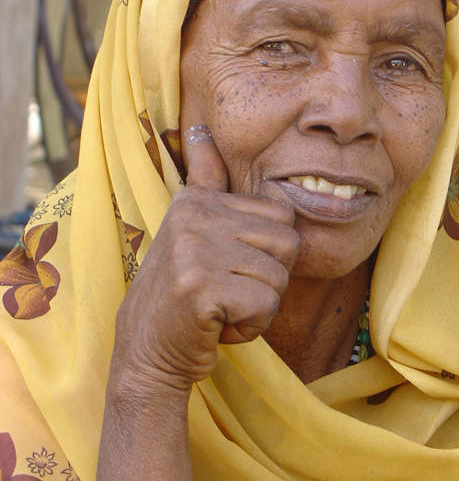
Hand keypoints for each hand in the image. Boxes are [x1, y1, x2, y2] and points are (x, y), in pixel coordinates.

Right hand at [110, 125, 298, 395]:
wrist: (147, 353)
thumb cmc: (183, 294)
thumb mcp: (192, 228)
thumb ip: (206, 179)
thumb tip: (199, 126)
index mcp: (197, 199)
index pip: (281, 212)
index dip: (267, 251)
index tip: (229, 266)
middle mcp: (194, 216)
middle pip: (288, 243)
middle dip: (268, 279)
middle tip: (226, 291)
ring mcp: (195, 250)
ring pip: (279, 278)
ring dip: (258, 306)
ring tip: (219, 308)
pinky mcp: (200, 287)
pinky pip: (265, 305)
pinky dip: (250, 327)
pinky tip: (216, 326)